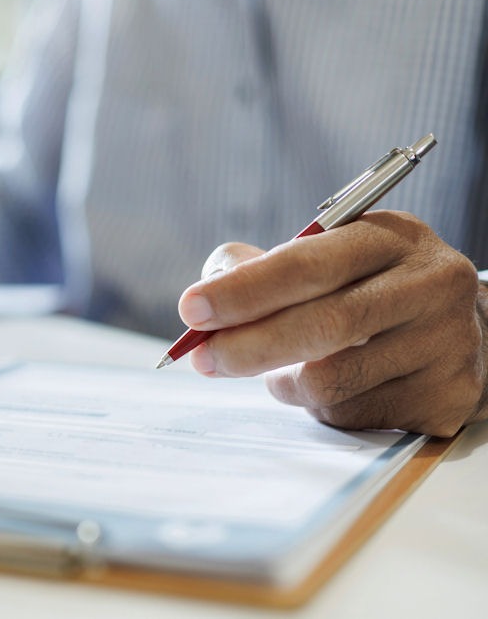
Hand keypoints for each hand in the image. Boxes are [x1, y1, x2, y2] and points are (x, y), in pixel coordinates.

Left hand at [177, 211, 487, 436]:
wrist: (459, 329)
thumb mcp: (329, 256)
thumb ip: (263, 266)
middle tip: (202, 358)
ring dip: (282, 383)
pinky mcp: (446, 396)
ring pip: (332, 380)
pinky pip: (353, 414)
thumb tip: (208, 290)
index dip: (242, 291)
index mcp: (390, 237)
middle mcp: (428, 285)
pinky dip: (320, 406)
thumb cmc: (369, 288)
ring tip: (277, 372)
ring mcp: (445, 344)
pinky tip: (330, 388)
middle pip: (321, 326)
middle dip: (247, 346)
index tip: (191, 309)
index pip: (306, 264)